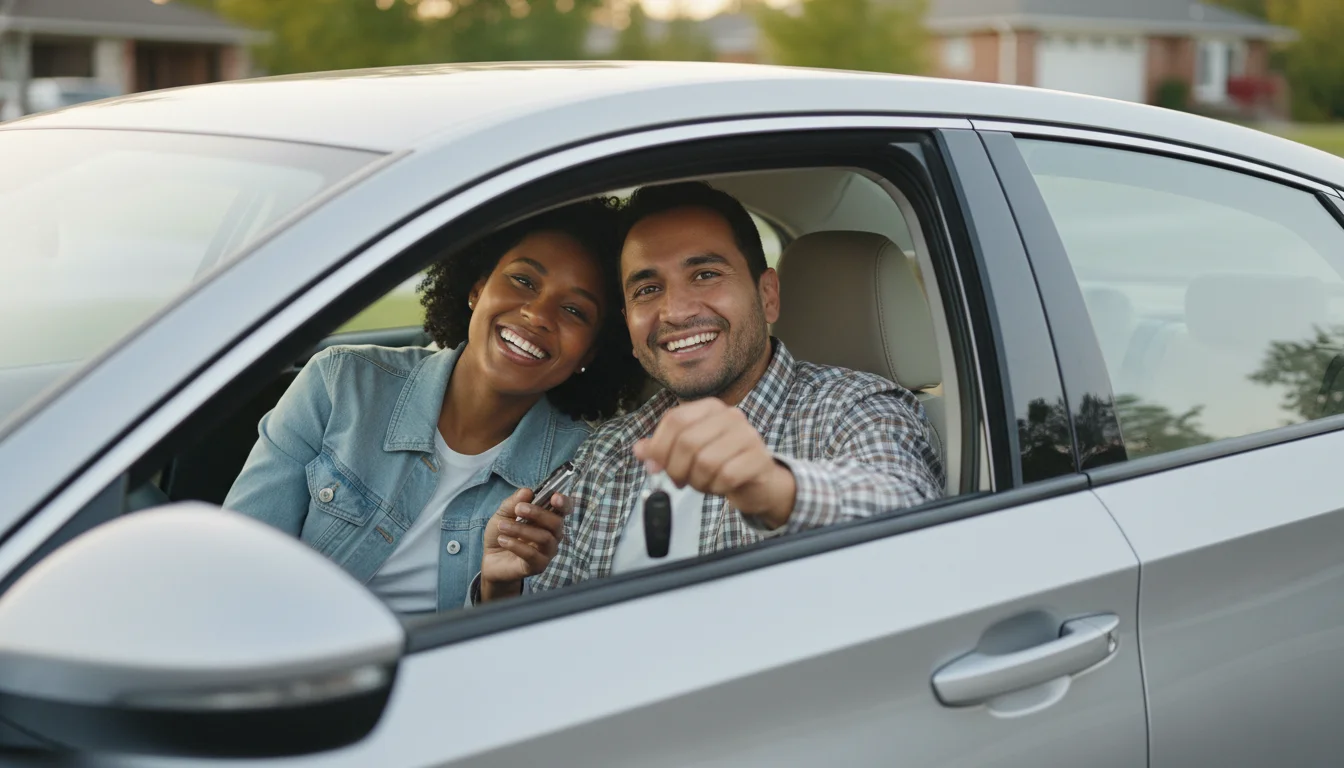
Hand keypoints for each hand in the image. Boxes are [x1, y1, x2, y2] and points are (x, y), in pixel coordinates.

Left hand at [480, 488, 568, 601]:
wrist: (490, 559)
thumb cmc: (502, 533)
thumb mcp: (503, 514)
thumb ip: (513, 503)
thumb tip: (527, 491)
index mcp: (547, 519)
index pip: (564, 509)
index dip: (564, 503)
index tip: (554, 497)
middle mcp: (552, 535)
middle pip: (557, 523)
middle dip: (538, 513)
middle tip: (518, 509)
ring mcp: (547, 552)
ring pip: (545, 538)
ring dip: (522, 529)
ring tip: (502, 526)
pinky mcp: (538, 566)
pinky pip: (532, 554)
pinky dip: (516, 545)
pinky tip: (502, 540)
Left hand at [633, 399, 796, 528]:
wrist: (759, 481)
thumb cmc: (720, 463)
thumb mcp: (688, 453)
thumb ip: (662, 449)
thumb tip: (639, 450)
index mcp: (709, 408)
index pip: (675, 419)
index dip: (659, 446)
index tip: (654, 467)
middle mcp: (730, 416)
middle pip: (688, 441)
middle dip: (676, 469)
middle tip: (679, 481)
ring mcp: (748, 436)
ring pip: (706, 461)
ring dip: (698, 481)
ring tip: (702, 483)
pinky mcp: (759, 459)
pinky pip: (726, 476)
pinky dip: (716, 487)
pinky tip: (719, 487)